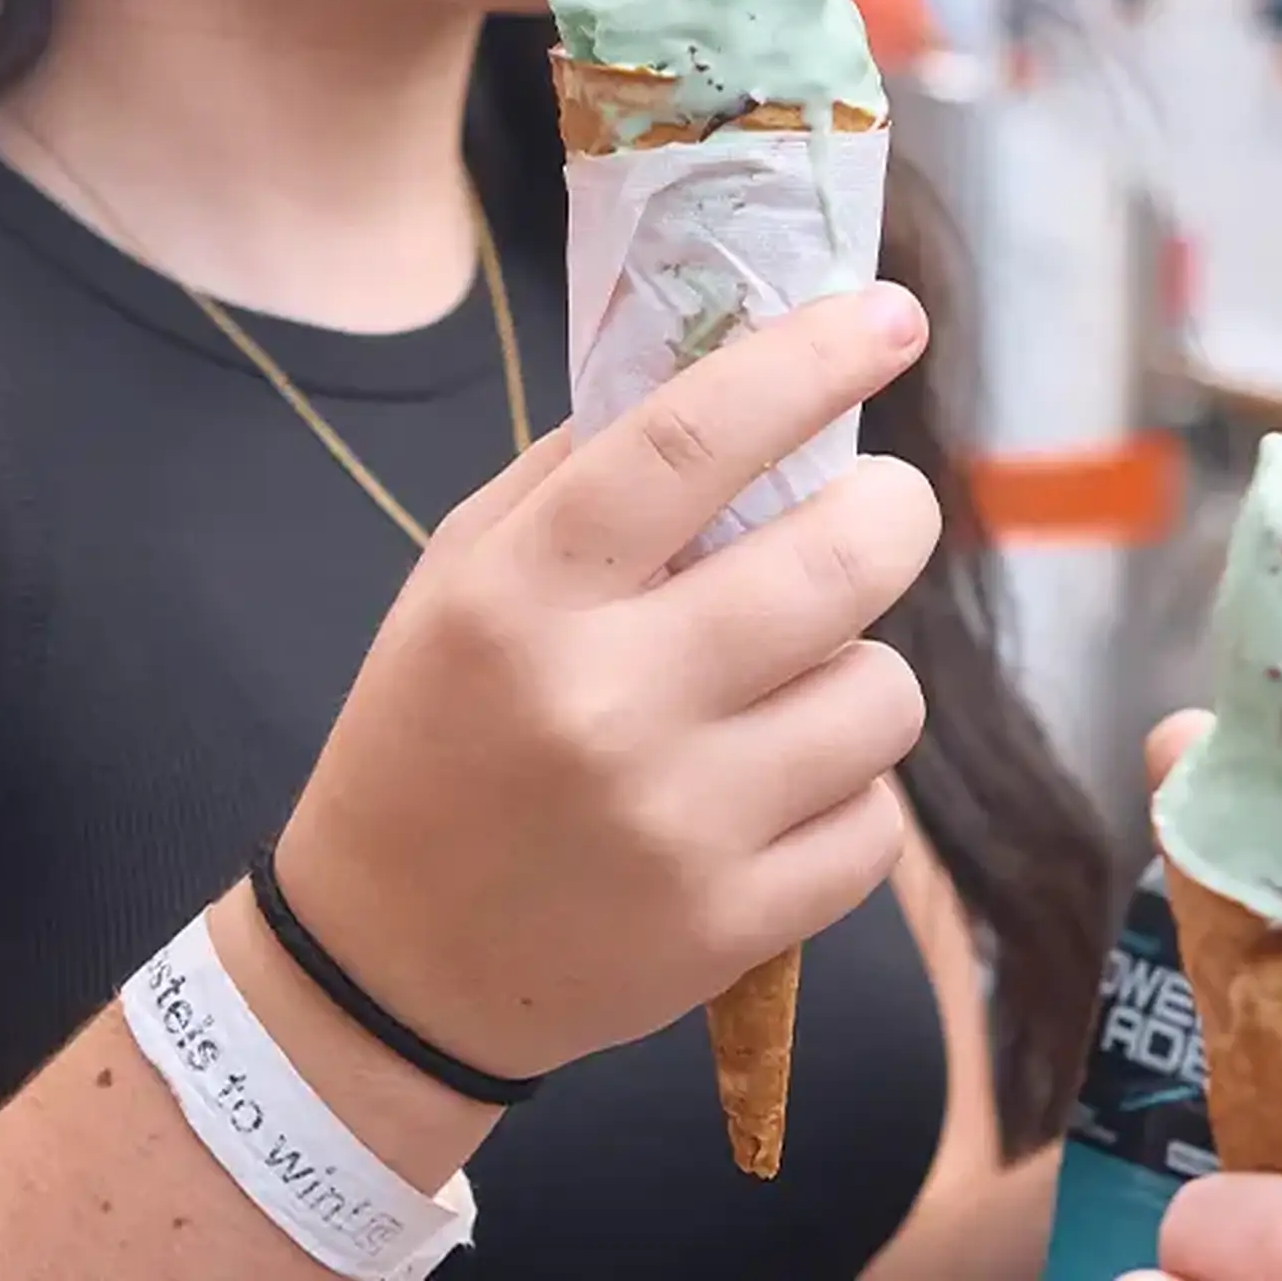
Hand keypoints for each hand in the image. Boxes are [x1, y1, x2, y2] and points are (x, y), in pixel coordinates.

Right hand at [279, 283, 939, 1081]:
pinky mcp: (729, 926)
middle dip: (892, 512)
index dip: (812, 360)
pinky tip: (772, 791)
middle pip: (838, 562)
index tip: (891, 318)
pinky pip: (877, 823)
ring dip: (859, 670)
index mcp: (524, 592)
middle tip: (876, 509)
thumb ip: (589, 470)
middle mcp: (603, 702)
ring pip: (883, 694)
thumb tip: (746, 367)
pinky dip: (846, 794)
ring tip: (792, 682)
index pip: (694, 437)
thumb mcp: (465, 575)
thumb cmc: (439, 731)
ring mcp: (675, 824)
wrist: (389, 963)